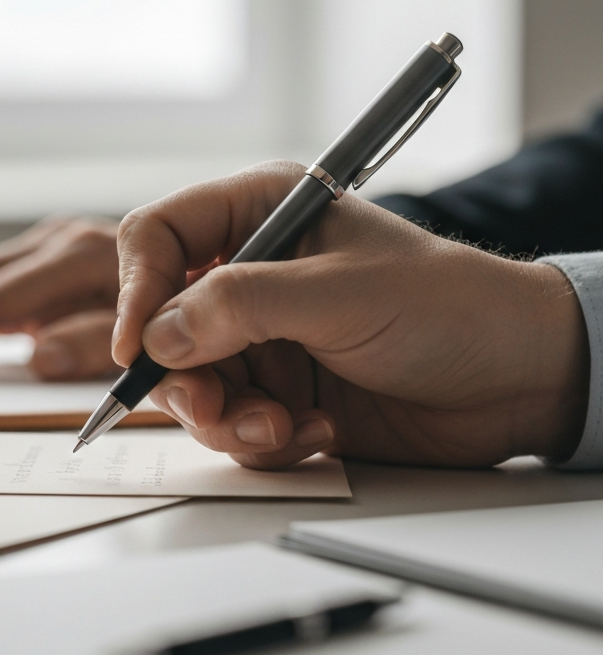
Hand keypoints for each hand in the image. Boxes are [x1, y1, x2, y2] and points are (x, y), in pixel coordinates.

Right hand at [113, 162, 589, 468]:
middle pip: (162, 324)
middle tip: (212, 408)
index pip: (159, 237)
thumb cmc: (448, 306)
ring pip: (191, 384)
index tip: (136, 344)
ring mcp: (262, 337)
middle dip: (183, 375)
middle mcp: (251, 276)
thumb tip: (157, 335)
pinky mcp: (277, 391)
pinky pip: (232, 424)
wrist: (518, 379)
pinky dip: (264, 440)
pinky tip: (317, 430)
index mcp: (261, 215)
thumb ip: (240, 307)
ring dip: (227, 418)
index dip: (137, 287)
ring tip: (282, 426)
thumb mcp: (338, 294)